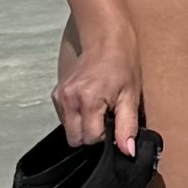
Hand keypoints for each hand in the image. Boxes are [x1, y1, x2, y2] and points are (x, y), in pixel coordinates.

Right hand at [54, 9, 144, 149]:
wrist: (105, 36)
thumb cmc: (122, 62)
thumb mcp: (131, 95)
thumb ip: (127, 125)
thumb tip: (127, 152)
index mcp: (88, 101)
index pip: (91, 140)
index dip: (105, 136)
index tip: (114, 120)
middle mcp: (69, 100)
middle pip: (75, 139)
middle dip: (92, 134)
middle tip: (106, 116)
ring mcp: (60, 96)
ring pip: (69, 130)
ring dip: (83, 126)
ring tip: (99, 107)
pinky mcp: (57, 94)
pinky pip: (65, 118)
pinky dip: (76, 116)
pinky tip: (89, 102)